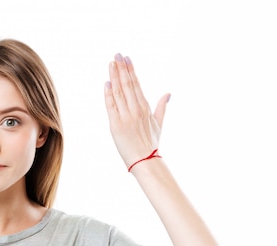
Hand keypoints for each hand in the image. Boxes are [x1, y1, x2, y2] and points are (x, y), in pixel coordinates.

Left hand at [104, 53, 169, 169]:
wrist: (145, 160)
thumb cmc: (151, 144)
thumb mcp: (159, 123)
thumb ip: (162, 107)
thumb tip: (169, 94)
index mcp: (145, 108)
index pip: (137, 85)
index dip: (131, 71)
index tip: (127, 58)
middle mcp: (136, 109)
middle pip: (128, 85)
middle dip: (122, 68)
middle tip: (117, 54)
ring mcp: (126, 116)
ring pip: (119, 92)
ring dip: (115, 76)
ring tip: (111, 63)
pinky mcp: (116, 124)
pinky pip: (111, 106)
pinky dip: (109, 94)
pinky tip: (107, 82)